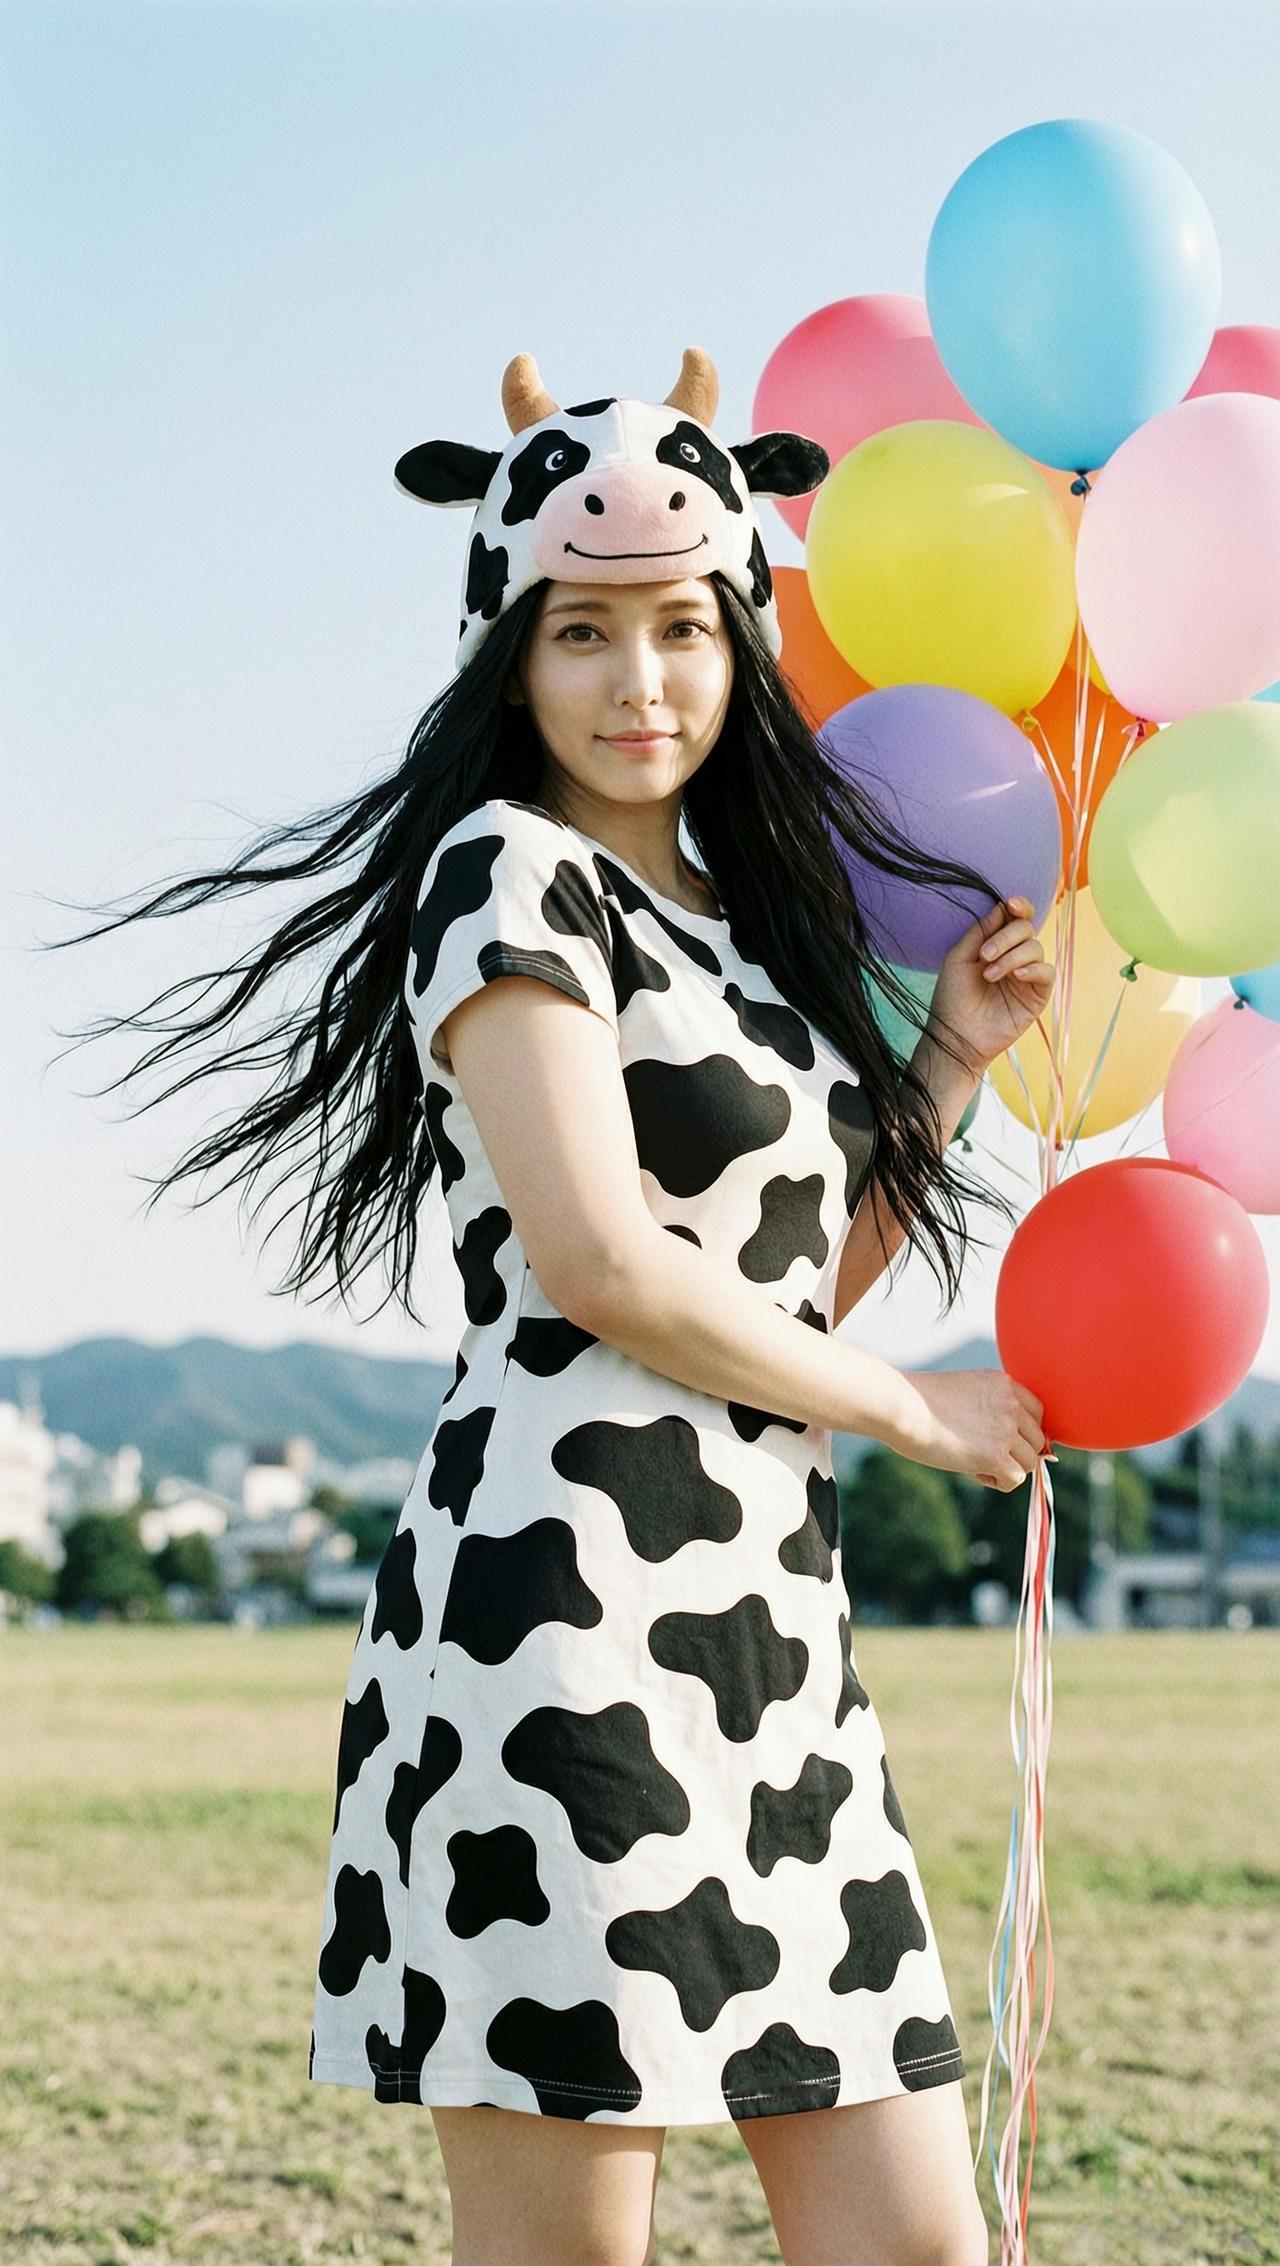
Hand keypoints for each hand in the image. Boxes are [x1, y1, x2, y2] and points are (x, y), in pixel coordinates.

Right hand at [882, 1367, 1052, 1490]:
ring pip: (1029, 1461)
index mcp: (1003, 1384)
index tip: (1004, 1441)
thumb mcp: (964, 1391)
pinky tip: (974, 1473)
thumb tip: (1008, 1444)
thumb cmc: (919, 1401)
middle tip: (985, 1455)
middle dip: (1015, 1452)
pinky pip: (1016, 1479)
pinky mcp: (995, 1456)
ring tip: (976, 1464)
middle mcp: (1011, 1404)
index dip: (1023, 1432)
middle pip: (1036, 1440)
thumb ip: (990, 1407)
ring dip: (1007, 1467)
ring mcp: (1006, 1430)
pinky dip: (998, 1482)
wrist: (901, 1407)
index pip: (1037, 1413)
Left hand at [927, 896, 1055, 1076]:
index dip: (1019, 906)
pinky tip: (1017, 976)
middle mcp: (1015, 957)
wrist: (956, 1036)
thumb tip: (1002, 906)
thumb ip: (980, 931)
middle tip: (984, 955)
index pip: (1016, 918)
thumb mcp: (959, 958)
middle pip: (1027, 928)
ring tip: (990, 975)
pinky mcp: (1038, 995)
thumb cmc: (952, 998)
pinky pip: (1047, 972)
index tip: (1011, 904)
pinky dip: (1033, 969)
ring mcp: (1027, 976)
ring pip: (1036, 948)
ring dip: (1012, 957)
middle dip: (1006, 937)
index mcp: (996, 945)